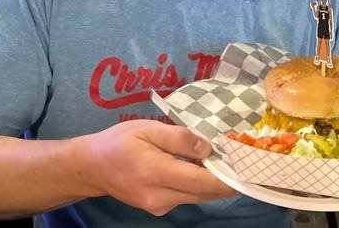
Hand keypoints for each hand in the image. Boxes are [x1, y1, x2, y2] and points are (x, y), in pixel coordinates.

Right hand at [78, 120, 235, 214]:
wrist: (90, 168)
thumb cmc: (118, 142)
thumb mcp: (147, 129)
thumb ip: (179, 137)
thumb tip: (208, 147)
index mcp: (156, 173)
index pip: (202, 180)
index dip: (228, 176)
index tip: (248, 166)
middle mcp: (160, 196)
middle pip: (205, 192)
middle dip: (227, 180)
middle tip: (248, 163)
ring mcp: (159, 206)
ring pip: (198, 196)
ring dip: (215, 182)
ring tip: (230, 163)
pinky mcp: (158, 208)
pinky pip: (187, 197)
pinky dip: (199, 185)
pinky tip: (204, 169)